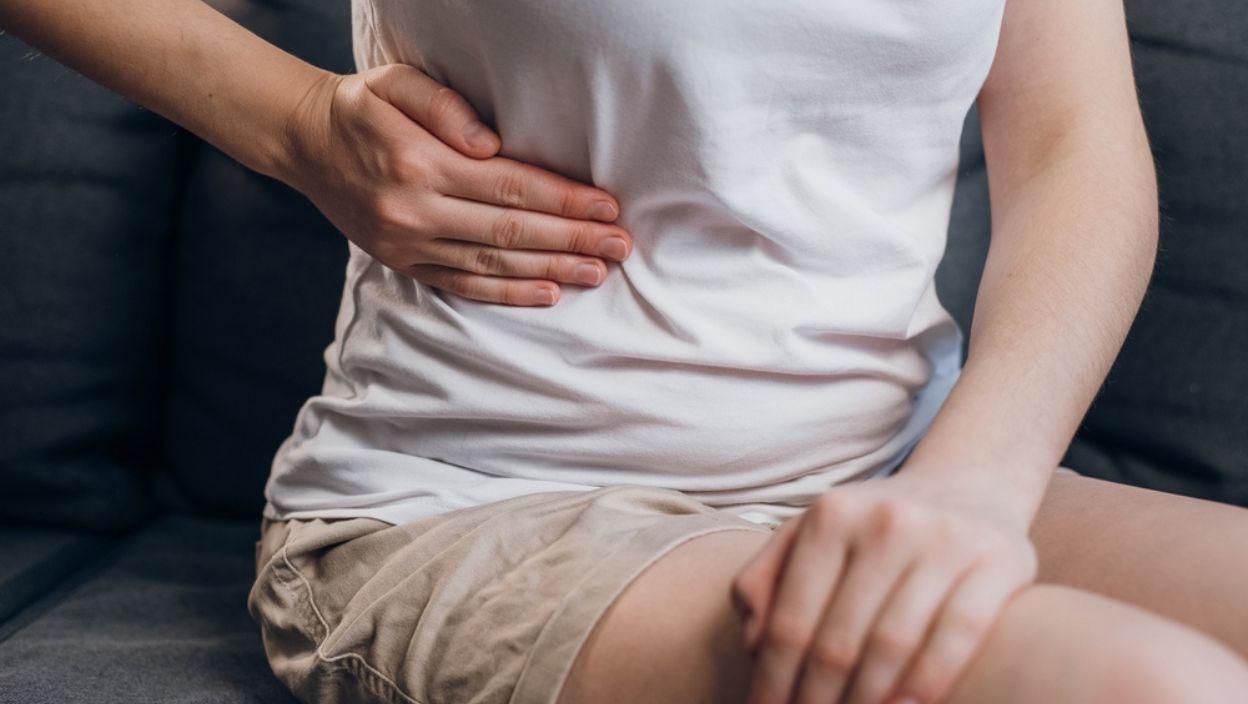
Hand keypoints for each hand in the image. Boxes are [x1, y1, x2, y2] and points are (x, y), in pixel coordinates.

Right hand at [276, 64, 632, 305]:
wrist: (305, 143)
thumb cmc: (362, 107)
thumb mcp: (395, 82)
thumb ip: (444, 105)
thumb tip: (492, 143)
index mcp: (419, 163)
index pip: (510, 186)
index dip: (564, 199)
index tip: (608, 205)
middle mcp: (415, 210)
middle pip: (511, 232)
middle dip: (573, 239)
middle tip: (621, 245)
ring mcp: (408, 244)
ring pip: (494, 265)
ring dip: (552, 270)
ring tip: (598, 270)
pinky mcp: (403, 263)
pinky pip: (464, 286)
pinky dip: (510, 294)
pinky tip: (549, 293)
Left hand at [731, 471, 1037, 703]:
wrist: (969, 483)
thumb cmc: (875, 525)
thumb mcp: (812, 533)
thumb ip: (768, 578)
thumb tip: (754, 644)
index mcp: (831, 516)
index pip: (791, 621)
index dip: (774, 681)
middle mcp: (886, 522)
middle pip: (838, 641)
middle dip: (816, 701)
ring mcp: (945, 540)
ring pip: (892, 645)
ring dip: (865, 702)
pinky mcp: (998, 561)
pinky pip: (958, 636)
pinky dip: (928, 682)